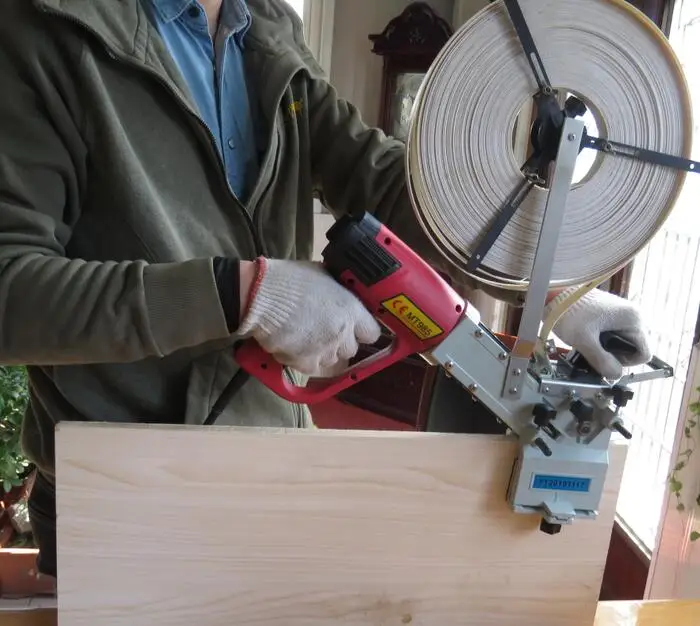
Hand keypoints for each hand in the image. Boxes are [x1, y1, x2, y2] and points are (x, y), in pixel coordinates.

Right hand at [237, 259, 380, 376]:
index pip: (372, 333)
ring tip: (308, 339)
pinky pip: (314, 369)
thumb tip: (345, 293)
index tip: (354, 329)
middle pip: (352, 349)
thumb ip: (340, 290)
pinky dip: (306, 361)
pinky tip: (296, 346)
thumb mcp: (324, 275)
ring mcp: (326, 350)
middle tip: (324, 331)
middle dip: (341, 342)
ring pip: (333, 361)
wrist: (261, 296)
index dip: (362, 331)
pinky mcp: (306, 363)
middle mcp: (343, 333)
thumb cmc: (290, 280)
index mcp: (351, 309)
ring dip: (324, 353)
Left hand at [545, 288, 650, 379]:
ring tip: (587, 345)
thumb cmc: (568, 310)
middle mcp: (632, 315)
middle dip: (614, 356)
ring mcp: (620, 314)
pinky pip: (612, 335)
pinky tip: (586, 340)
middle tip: (594, 353)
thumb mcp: (584, 340)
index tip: (606, 361)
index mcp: (633, 319)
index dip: (625, 363)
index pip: (644, 353)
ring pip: (621, 343)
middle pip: (632, 349)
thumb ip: (601, 360)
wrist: (553, 292)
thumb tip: (614, 376)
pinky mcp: (608, 315)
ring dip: (606, 349)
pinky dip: (601, 342)